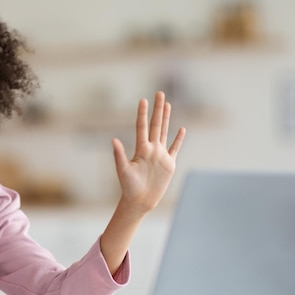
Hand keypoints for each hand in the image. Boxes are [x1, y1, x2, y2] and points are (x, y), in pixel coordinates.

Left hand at [112, 91, 184, 212]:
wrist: (139, 201)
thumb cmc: (128, 187)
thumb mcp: (123, 170)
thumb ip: (119, 155)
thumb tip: (113, 140)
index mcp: (141, 149)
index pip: (142, 127)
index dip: (143, 113)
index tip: (143, 99)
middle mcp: (151, 149)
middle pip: (155, 125)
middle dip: (158, 109)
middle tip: (160, 93)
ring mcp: (160, 155)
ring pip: (164, 132)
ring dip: (166, 118)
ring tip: (167, 104)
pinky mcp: (168, 164)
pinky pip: (175, 148)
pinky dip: (178, 139)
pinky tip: (181, 129)